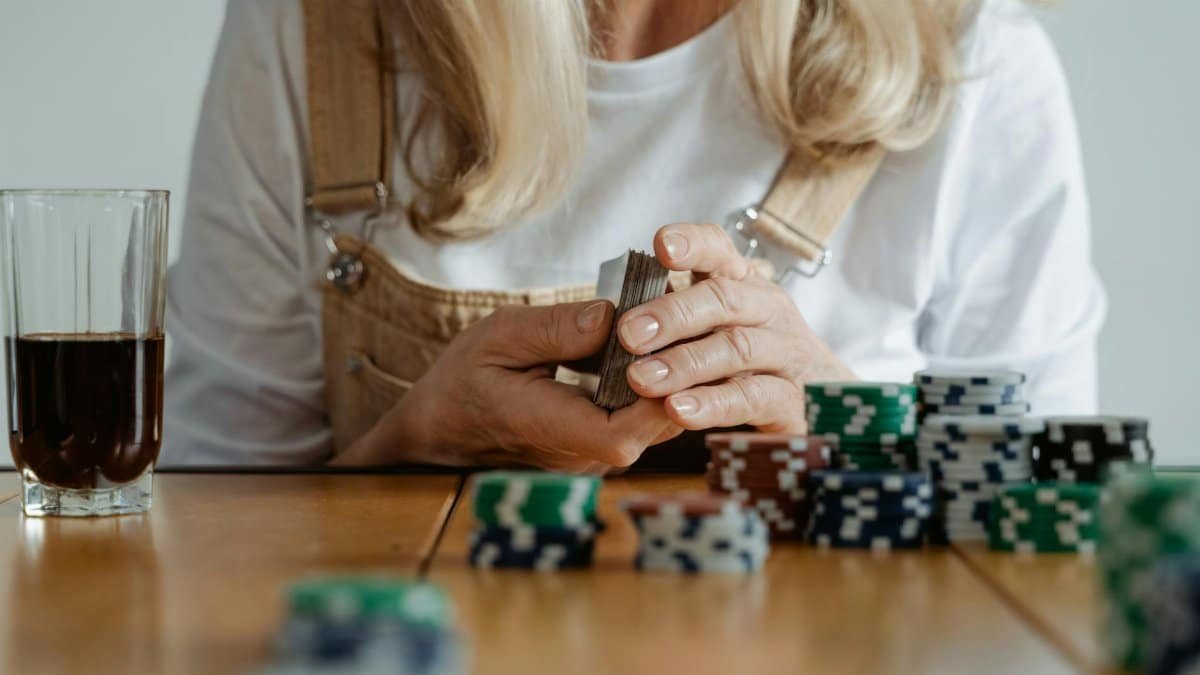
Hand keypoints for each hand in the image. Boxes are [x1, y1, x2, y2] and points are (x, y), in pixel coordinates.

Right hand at [334, 300, 681, 471]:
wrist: (443, 425)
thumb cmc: (464, 380)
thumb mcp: (499, 337)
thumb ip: (556, 329)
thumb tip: (611, 316)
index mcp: (551, 430)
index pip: (623, 434)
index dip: (656, 394)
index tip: (662, 343)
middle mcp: (582, 454)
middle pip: (656, 425)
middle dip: (674, 372)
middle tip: (677, 315)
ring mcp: (595, 456)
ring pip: (658, 421)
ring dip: (667, 374)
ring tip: (666, 322)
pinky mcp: (601, 447)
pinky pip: (642, 418)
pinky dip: (651, 382)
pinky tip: (646, 344)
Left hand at [618, 223, 854, 431]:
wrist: (833, 405)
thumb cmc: (753, 361)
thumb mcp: (720, 326)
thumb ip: (676, 314)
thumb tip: (604, 315)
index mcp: (744, 285)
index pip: (720, 250)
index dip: (693, 244)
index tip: (661, 246)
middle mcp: (768, 311)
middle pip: (724, 300)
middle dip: (672, 314)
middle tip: (627, 333)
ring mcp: (785, 354)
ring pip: (737, 348)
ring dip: (685, 363)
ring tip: (641, 379)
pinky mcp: (792, 401)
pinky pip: (753, 398)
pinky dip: (714, 404)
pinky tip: (678, 411)